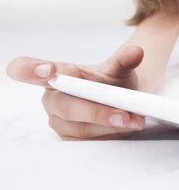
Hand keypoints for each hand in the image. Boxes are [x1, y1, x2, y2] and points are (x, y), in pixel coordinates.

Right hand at [6, 46, 145, 139]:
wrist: (121, 100)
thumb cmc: (111, 81)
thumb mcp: (119, 68)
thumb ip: (124, 60)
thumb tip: (136, 52)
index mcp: (56, 74)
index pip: (26, 69)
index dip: (30, 70)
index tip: (49, 71)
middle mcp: (52, 99)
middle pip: (66, 106)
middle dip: (96, 111)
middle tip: (123, 114)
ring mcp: (59, 121)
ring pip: (80, 128)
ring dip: (109, 125)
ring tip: (133, 120)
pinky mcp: (71, 140)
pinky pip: (89, 141)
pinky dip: (110, 134)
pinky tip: (127, 128)